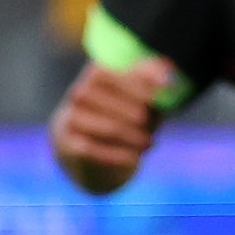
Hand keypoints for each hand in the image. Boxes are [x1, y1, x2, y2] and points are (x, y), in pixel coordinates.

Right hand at [48, 55, 175, 194]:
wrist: (93, 155)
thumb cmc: (126, 116)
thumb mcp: (142, 95)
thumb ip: (153, 80)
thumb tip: (168, 77)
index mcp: (95, 75)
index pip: (107, 74)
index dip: (132, 85)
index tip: (156, 99)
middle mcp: (77, 93)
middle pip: (103, 100)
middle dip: (132, 114)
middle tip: (152, 126)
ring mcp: (69, 119)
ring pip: (104, 127)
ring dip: (131, 136)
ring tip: (149, 143)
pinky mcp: (66, 144)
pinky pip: (91, 149)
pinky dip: (116, 155)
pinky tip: (135, 160)